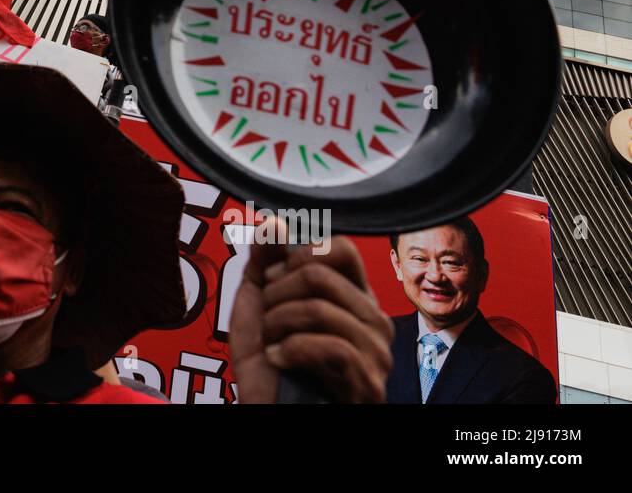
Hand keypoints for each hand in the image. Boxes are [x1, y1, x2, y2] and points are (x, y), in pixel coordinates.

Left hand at [230, 231, 393, 402]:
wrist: (270, 411)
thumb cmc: (270, 365)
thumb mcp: (259, 307)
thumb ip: (264, 262)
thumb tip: (272, 222)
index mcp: (353, 296)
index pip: (342, 249)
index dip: (297, 256)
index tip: (271, 279)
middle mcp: (373, 319)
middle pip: (318, 275)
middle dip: (276, 295)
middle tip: (268, 318)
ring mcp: (376, 352)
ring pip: (318, 309)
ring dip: (278, 325)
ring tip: (271, 343)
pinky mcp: (368, 383)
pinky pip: (329, 346)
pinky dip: (289, 350)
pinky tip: (278, 359)